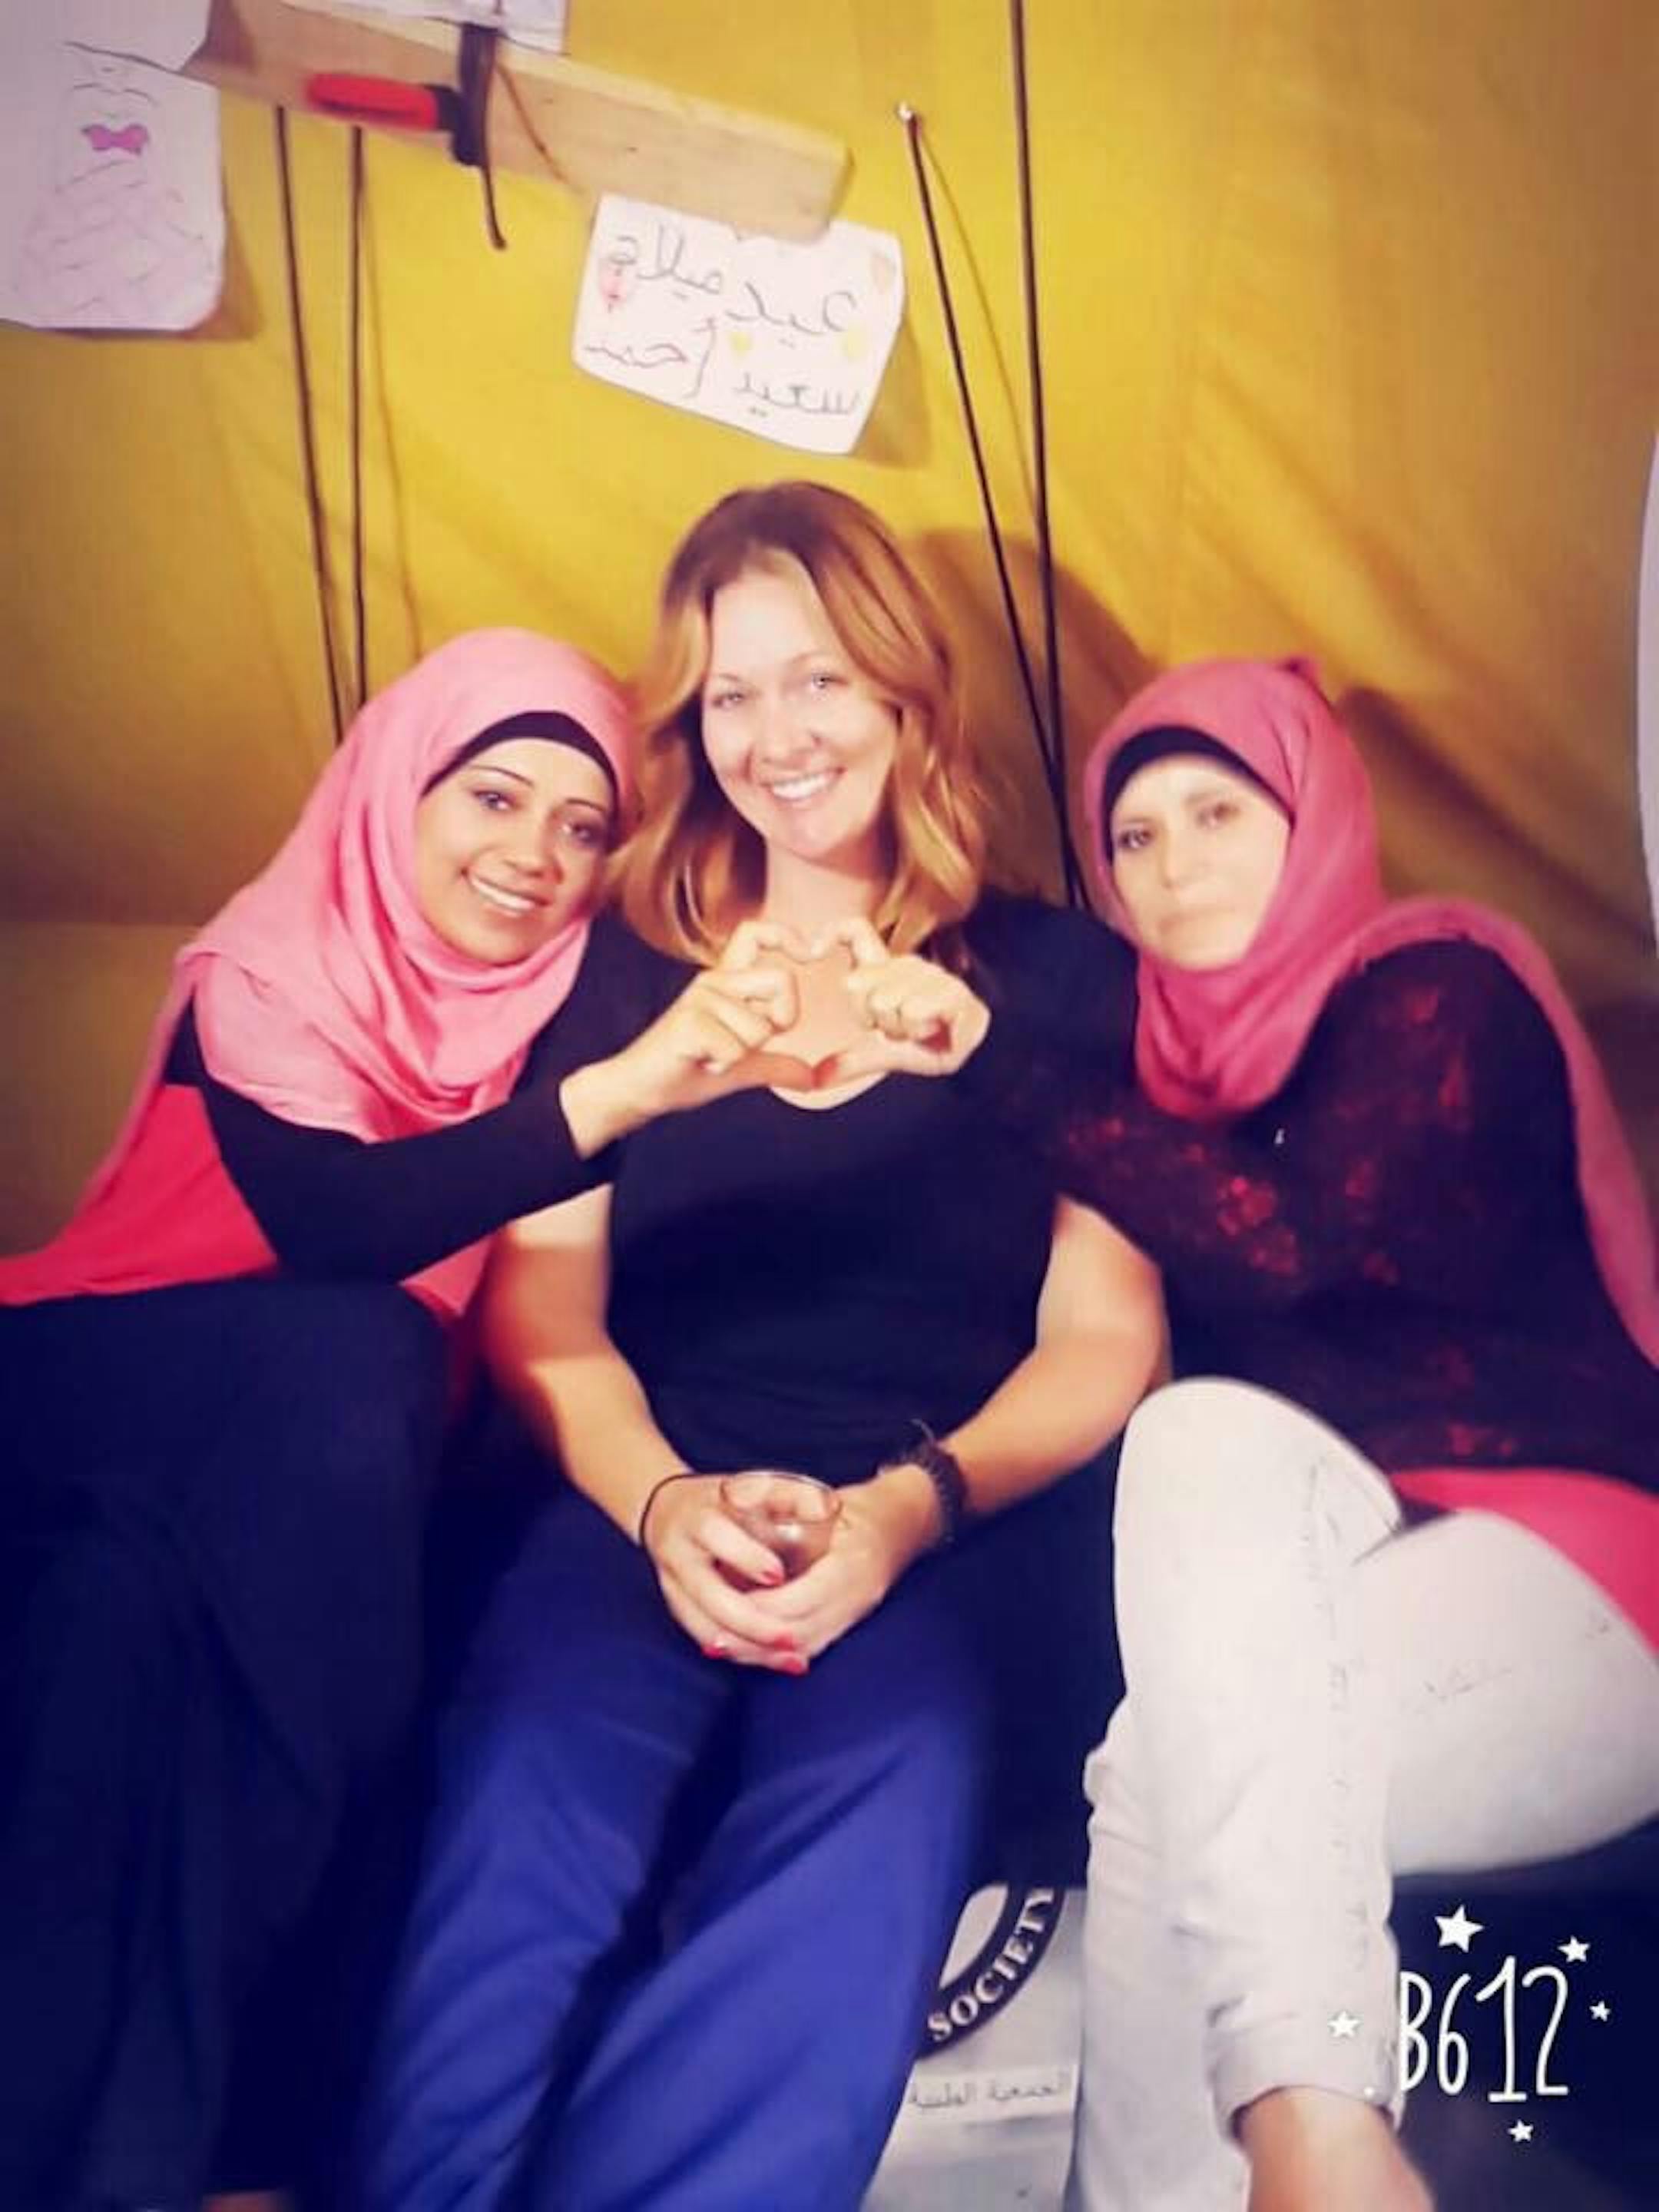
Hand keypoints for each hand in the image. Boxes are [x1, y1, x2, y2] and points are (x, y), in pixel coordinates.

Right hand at [562, 921, 818, 1150]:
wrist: (639, 1089)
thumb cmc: (685, 1070)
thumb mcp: (741, 1066)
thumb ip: (776, 1065)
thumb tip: (812, 1078)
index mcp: (726, 981)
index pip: (755, 933)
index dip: (786, 935)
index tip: (807, 953)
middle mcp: (714, 980)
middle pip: (782, 982)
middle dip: (780, 1022)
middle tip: (746, 1043)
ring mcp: (700, 998)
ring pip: (759, 1028)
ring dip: (741, 1055)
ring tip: (709, 1055)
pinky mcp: (688, 1022)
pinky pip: (736, 1050)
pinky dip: (724, 1067)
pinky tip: (699, 1061)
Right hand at [642, 1472, 812, 1671]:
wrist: (664, 1511)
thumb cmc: (717, 1499)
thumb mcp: (746, 1485)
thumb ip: (783, 1494)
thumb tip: (824, 1507)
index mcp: (697, 1517)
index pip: (716, 1537)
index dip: (747, 1557)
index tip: (778, 1576)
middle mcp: (679, 1554)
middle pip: (709, 1596)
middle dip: (752, 1623)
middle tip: (792, 1638)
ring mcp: (673, 1585)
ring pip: (705, 1626)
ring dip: (749, 1648)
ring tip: (791, 1659)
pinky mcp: (676, 1607)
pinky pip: (704, 1637)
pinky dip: (738, 1653)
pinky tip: (770, 1660)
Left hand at [743, 1463, 940, 1662]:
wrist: (908, 1520)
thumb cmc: (863, 1506)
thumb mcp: (828, 1501)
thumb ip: (790, 1513)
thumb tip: (740, 1517)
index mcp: (852, 1563)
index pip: (799, 1599)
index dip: (760, 1607)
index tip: (725, 1603)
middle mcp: (858, 1595)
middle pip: (800, 1632)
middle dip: (754, 1640)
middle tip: (714, 1639)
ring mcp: (859, 1611)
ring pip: (806, 1646)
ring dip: (764, 1653)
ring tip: (725, 1648)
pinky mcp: (853, 1620)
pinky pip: (815, 1645)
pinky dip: (781, 1651)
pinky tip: (754, 1649)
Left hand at [810, 916, 991, 1084]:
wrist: (975, 1059)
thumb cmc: (928, 1046)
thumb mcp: (882, 1054)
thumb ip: (850, 1063)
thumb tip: (816, 1080)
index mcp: (886, 970)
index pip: (854, 931)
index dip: (831, 933)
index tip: (812, 952)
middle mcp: (907, 965)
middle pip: (859, 985)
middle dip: (872, 1020)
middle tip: (897, 1029)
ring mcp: (933, 975)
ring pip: (886, 1002)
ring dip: (899, 1029)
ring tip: (918, 1031)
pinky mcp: (953, 992)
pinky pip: (914, 1010)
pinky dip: (918, 1029)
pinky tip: (933, 1031)